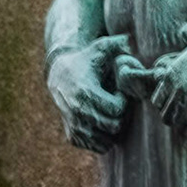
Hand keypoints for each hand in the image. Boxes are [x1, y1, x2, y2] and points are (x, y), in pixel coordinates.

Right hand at [47, 35, 131, 153]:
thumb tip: (128, 40)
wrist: (58, 75)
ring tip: (109, 112)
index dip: (123, 102)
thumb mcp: (99, 48)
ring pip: (107, 141)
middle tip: (117, 104)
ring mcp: (74, 127)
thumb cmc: (85, 60)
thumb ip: (115, 43)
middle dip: (121, 116)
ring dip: (113, 129)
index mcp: (85, 93)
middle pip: (114, 127)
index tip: (119, 93)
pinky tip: (101, 121)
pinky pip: (98, 147)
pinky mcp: (73, 137)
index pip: (117, 110)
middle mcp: (77, 113)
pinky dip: (104, 138)